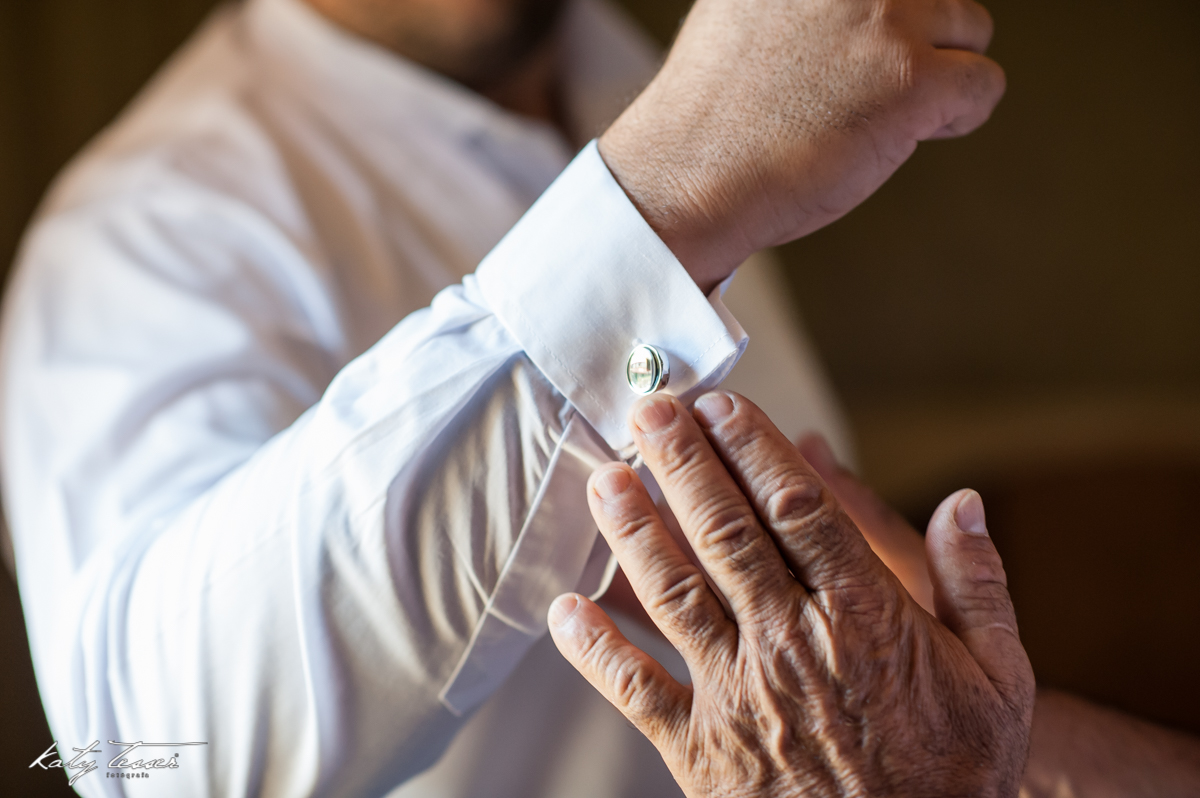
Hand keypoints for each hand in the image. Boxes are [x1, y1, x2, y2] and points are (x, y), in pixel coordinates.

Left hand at [549, 392, 1033, 796]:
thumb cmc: (954, 772)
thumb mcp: (999, 678)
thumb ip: (979, 584)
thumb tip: (963, 501)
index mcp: (864, 617)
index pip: (798, 510)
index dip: (753, 449)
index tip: (722, 405)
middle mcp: (791, 645)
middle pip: (725, 534)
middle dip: (683, 464)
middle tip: (650, 411)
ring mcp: (739, 697)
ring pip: (674, 595)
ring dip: (634, 532)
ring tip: (606, 477)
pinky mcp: (700, 751)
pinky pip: (637, 692)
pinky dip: (597, 650)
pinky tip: (565, 611)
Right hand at [600, 0, 1004, 292]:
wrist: (685, 177)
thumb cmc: (709, 114)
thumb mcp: (746, 10)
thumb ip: (807, 0)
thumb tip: (857, 8)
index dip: (889, 16)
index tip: (867, 52)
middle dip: (919, 39)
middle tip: (862, 88)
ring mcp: (887, 18)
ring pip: (971, 30)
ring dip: (937, 76)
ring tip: (871, 114)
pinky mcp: (914, 79)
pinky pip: (984, 87)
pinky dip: (956, 119)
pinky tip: (896, 138)